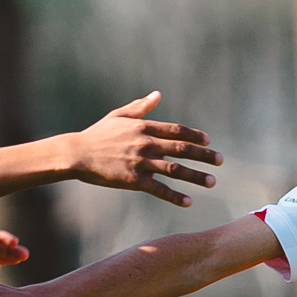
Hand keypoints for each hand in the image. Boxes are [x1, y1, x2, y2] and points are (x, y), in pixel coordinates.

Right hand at [73, 93, 222, 206]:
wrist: (77, 154)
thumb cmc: (97, 134)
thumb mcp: (119, 116)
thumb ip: (140, 107)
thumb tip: (157, 95)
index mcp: (143, 127)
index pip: (176, 130)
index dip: (194, 136)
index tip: (208, 141)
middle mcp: (145, 143)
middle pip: (182, 149)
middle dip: (204, 155)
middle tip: (220, 161)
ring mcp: (140, 162)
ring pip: (174, 169)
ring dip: (195, 176)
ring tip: (212, 182)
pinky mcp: (132, 180)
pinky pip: (158, 189)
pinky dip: (174, 195)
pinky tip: (188, 201)